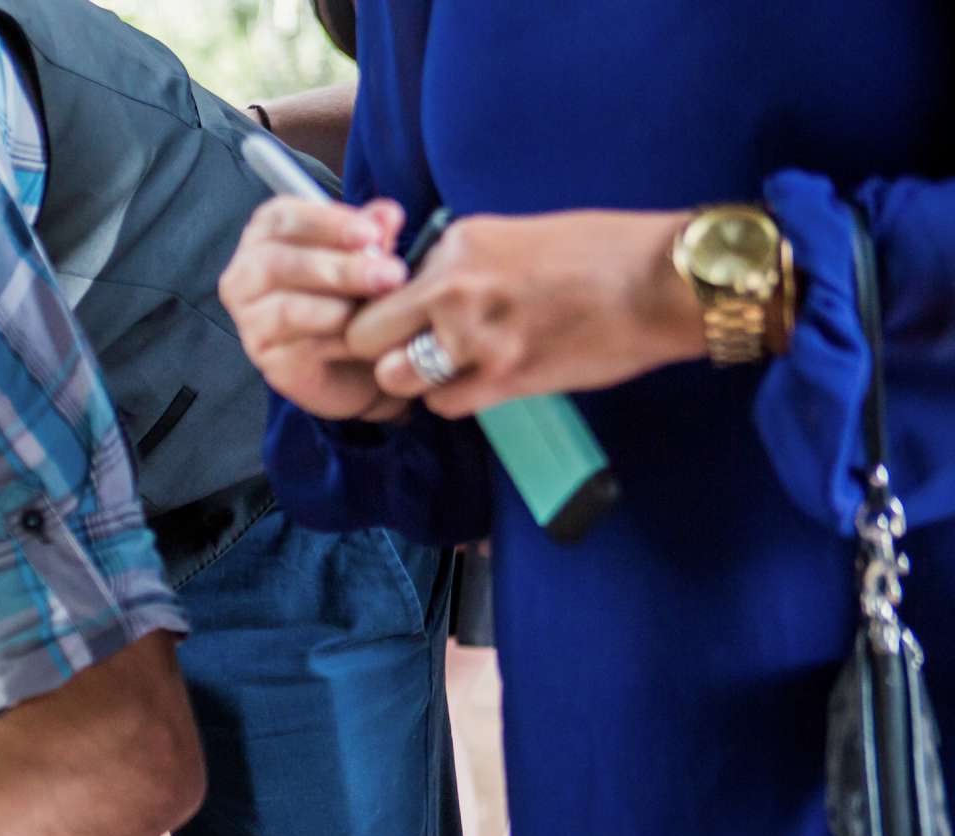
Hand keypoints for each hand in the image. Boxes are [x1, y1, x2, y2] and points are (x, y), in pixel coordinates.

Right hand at [219, 195, 412, 421]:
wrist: (358, 361)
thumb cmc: (353, 296)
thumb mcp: (369, 257)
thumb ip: (374, 235)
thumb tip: (387, 214)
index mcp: (267, 236)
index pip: (281, 218)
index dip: (326, 223)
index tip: (370, 234)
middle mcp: (246, 275)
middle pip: (276, 263)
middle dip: (338, 268)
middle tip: (390, 274)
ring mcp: (250, 320)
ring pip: (284, 308)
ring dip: (338, 306)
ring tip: (378, 308)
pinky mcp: (266, 359)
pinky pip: (296, 349)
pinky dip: (334, 342)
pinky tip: (363, 339)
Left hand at [343, 210, 705, 418]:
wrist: (664, 281)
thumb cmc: (603, 253)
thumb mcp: (517, 235)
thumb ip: (462, 262)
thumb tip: (425, 287)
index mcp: (458, 244)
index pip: (379, 284)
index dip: (381, 309)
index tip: (395, 321)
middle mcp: (455, 286)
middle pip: (367, 333)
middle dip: (377, 349)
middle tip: (401, 355)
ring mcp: (476, 335)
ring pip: (397, 376)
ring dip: (413, 380)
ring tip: (443, 371)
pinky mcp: (504, 376)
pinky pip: (442, 403)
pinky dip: (452, 399)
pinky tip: (477, 385)